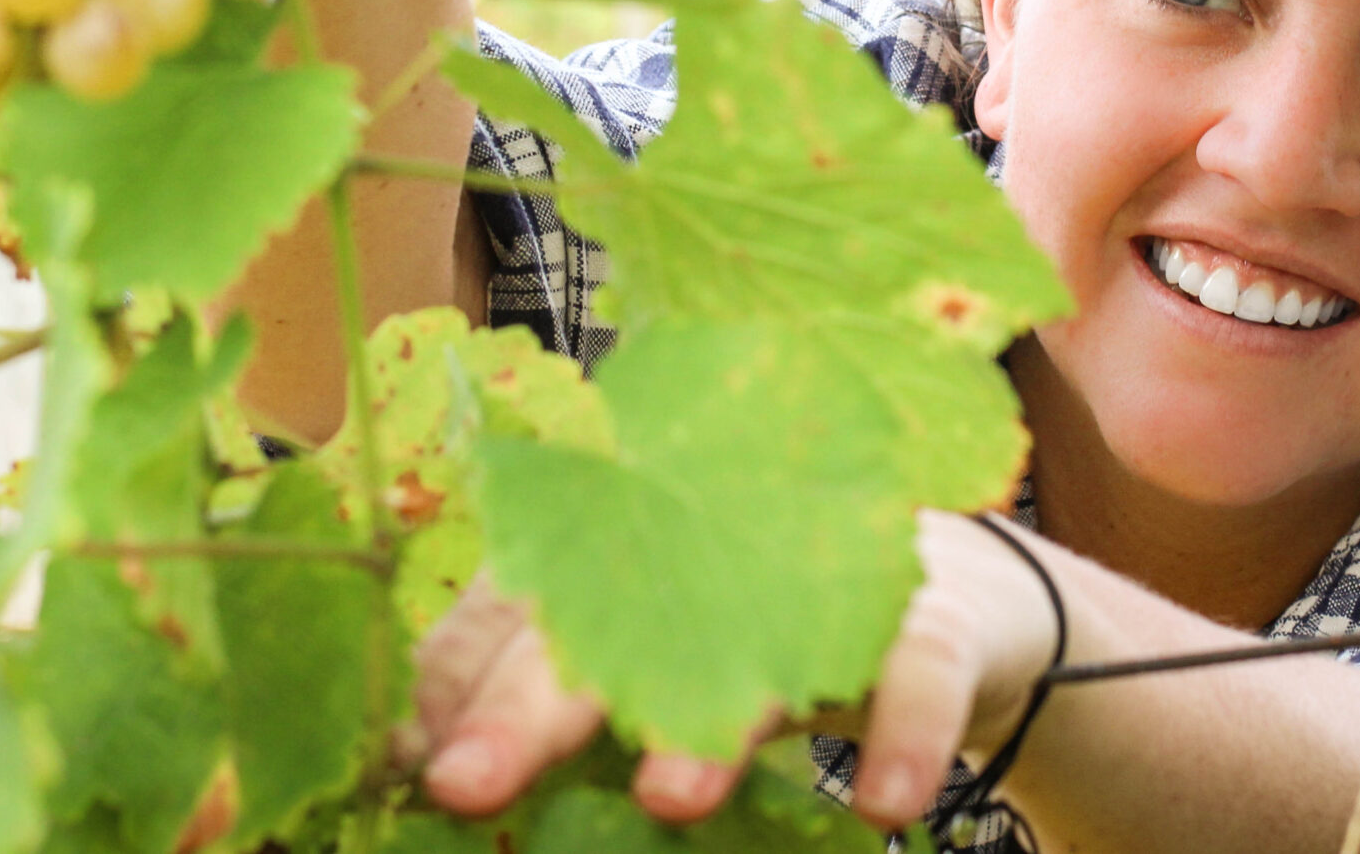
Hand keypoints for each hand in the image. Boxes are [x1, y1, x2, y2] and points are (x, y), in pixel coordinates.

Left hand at [408, 513, 1064, 832]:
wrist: (958, 593)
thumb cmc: (760, 624)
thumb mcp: (653, 656)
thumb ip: (541, 694)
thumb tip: (412, 762)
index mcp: (622, 560)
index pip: (513, 616)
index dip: (450, 689)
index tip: (400, 766)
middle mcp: (711, 555)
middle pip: (606, 622)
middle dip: (529, 709)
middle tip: (466, 784)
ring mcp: (826, 582)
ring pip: (758, 648)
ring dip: (714, 726)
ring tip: (669, 801)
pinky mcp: (931, 620)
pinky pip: (918, 677)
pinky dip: (904, 737)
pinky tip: (887, 803)